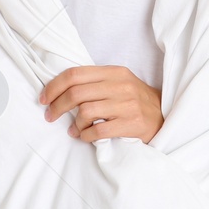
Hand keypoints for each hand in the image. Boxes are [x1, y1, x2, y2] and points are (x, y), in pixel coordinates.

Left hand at [39, 64, 162, 143]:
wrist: (164, 116)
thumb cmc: (134, 101)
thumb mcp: (118, 83)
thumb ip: (94, 83)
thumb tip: (59, 92)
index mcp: (114, 72)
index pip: (75, 74)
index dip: (54, 86)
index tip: (44, 99)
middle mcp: (120, 85)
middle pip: (76, 93)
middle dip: (57, 106)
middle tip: (50, 116)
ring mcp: (127, 104)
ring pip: (86, 111)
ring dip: (74, 124)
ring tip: (74, 130)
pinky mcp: (132, 124)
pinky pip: (98, 130)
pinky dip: (86, 136)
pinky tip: (85, 137)